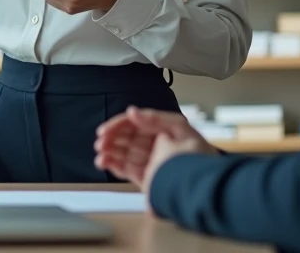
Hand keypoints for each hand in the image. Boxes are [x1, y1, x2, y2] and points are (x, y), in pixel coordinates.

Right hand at [94, 106, 216, 188]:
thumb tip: (132, 112)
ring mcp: (151, 162)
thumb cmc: (194, 156)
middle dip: (112, 139)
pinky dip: (114, 166)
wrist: (200, 187)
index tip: (105, 131)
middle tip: (100, 142)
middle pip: (128, 139)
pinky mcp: (148, 179)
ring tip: (100, 155)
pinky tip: (104, 163)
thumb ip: (154, 118)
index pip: (135, 124)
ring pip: (125, 154)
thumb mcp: (177, 128)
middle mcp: (156, 145)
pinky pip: (127, 170)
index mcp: (164, 131)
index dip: (119, 126)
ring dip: (110, 153)